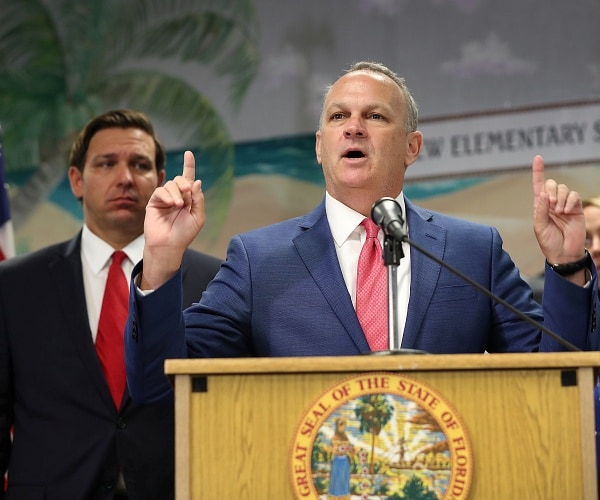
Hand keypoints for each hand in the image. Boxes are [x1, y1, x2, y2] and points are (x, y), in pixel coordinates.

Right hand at [141, 151, 204, 289]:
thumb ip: (198, 199)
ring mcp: (165, 199)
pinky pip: (160, 191)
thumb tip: (197, 181)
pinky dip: (167, 195)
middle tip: (187, 194)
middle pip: (181, 180)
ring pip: (171, 184)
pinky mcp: (154, 202)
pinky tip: (171, 204)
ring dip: (177, 193)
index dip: (189, 166)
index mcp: (188, 199)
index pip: (189, 179)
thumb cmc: (184, 234)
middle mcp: (176, 196)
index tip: (189, 153)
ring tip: (179, 206)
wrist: (169, 246)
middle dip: (185, 184)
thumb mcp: (198, 217)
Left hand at [532, 154, 585, 267]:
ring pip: (563, 189)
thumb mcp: (540, 227)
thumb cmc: (549, 242)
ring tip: (560, 212)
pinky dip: (570, 201)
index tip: (538, 157)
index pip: (538, 185)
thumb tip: (543, 194)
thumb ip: (540, 210)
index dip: (538, 171)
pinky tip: (568, 211)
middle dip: (551, 191)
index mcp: (540, 206)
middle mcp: (552, 203)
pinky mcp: (576, 208)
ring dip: (560, 198)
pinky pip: (574, 195)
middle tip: (551, 205)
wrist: (564, 253)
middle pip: (552, 184)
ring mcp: (565, 204)